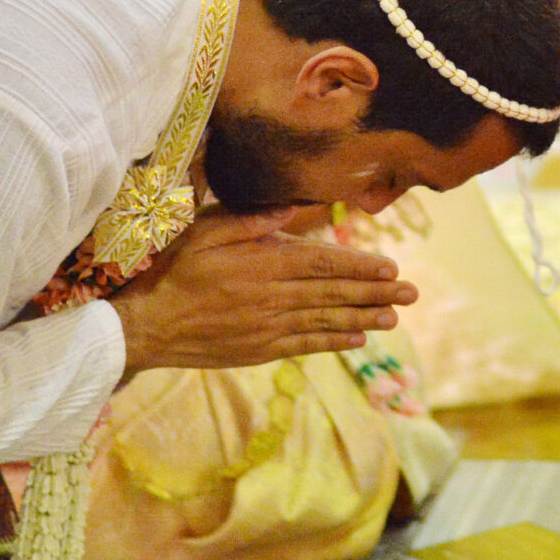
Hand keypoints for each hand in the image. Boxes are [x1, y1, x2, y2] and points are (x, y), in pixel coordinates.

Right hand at [107, 210, 418, 372]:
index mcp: (263, 264)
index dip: (360, 266)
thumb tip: (292, 209)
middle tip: (411, 294)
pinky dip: (334, 341)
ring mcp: (268, 327)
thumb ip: (249, 221)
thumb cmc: (173, 270)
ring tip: (395, 318)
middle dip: (376, 293)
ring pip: (325, 321)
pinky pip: (306, 345)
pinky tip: (358, 339)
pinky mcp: (259, 350)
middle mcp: (272, 297)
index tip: (392, 268)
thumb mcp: (205, 232)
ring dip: (363, 319)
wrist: (147, 326)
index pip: (324, 263)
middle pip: (333, 293)